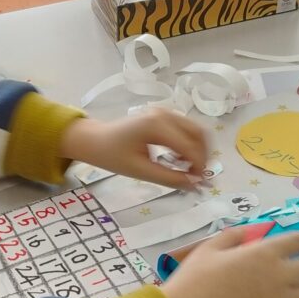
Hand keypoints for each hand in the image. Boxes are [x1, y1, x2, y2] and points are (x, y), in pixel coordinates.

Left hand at [60, 108, 207, 189]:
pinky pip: (186, 128)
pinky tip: (179, 159)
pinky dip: (189, 143)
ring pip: (195, 129)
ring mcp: (165, 112)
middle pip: (198, 133)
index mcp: (156, 126)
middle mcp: (164, 114)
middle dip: (202, 156)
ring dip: (197, 149)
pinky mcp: (164, 115)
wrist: (95, 140)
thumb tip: (194, 185)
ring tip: (188, 169)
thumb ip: (169, 178)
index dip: (198, 166)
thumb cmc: (112, 156)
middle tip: (196, 177)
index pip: (188, 146)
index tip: (199, 184)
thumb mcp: (140, 171)